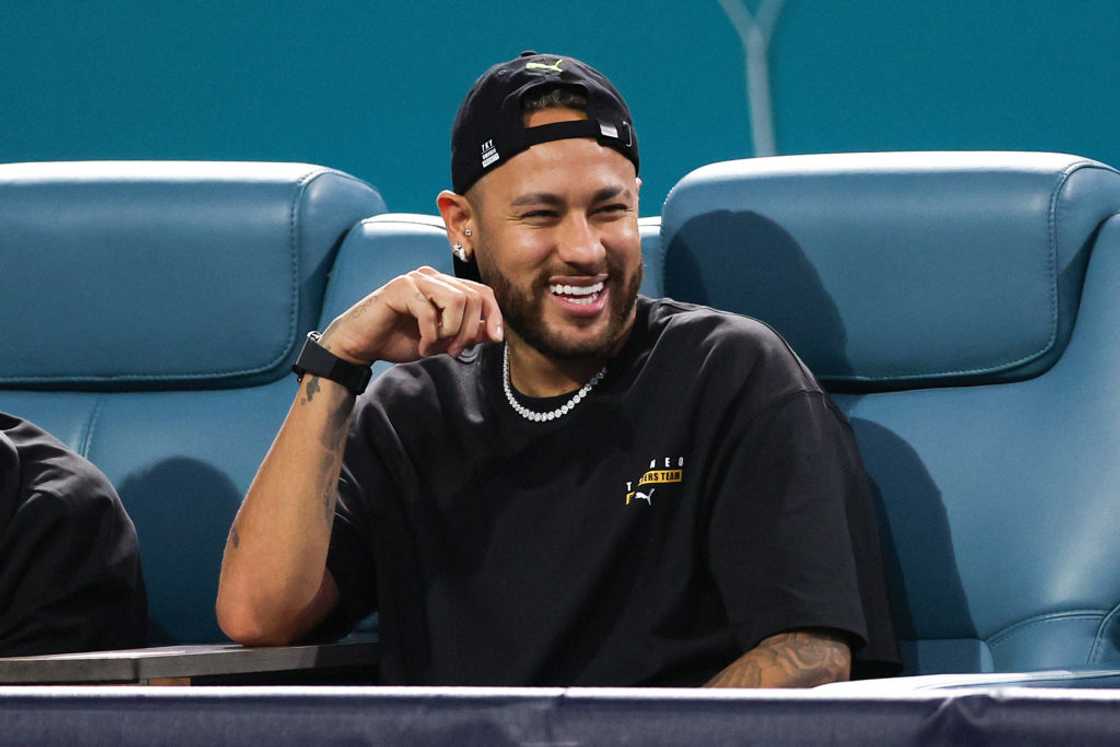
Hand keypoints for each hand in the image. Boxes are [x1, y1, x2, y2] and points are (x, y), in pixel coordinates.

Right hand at [321, 266, 503, 364]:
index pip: (482, 292)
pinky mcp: (400, 288)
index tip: (496, 339)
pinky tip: (421, 347)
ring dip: (451, 332)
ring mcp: (416, 280)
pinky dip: (430, 336)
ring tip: (436, 347)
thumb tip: (494, 332)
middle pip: (473, 297)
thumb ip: (467, 334)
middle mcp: (432, 276)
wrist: (361, 345)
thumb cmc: (399, 340)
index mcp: (445, 285)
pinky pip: (429, 312)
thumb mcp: (441, 341)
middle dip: (469, 330)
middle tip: (453, 351)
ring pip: (457, 301)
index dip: (494, 315)